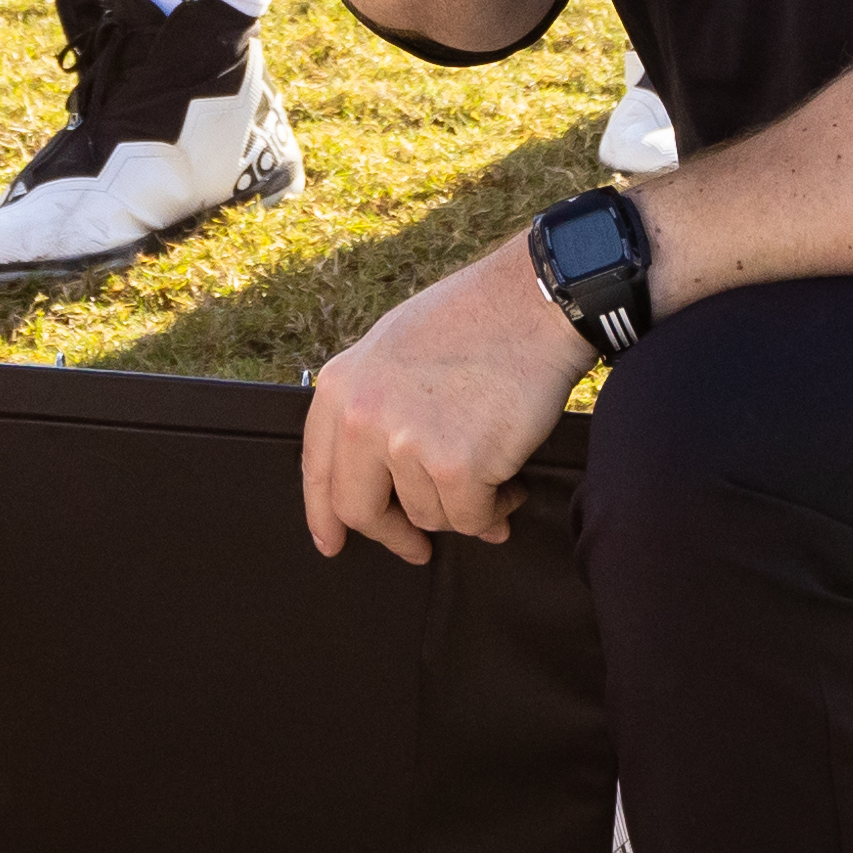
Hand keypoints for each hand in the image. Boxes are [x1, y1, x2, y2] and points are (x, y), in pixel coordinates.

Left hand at [302, 237, 591, 562]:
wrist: (533, 303)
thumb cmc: (474, 319)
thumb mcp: (392, 347)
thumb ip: (372, 406)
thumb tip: (381, 476)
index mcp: (341, 387)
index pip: (318, 471)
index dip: (325, 515)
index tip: (334, 542)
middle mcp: (361, 418)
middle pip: (360, 509)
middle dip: (394, 536)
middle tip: (417, 548)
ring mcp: (406, 444)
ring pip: (428, 515)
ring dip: (462, 507)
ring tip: (492, 476)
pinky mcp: (455, 466)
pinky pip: (471, 518)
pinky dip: (496, 510)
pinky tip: (512, 484)